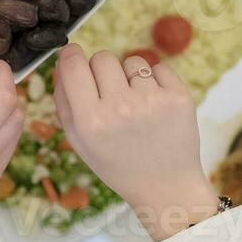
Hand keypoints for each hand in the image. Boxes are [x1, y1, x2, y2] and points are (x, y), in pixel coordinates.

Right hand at [52, 45, 218, 241]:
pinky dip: (156, 81)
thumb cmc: (118, 164)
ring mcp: (152, 101)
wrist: (164, 186)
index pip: (73, 64)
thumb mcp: (80, 141)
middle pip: (102, 57)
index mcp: (90, 121)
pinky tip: (155, 106)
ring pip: (132, 61)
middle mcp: (119, 108)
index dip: (72, 55)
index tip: (75, 55)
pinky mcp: (178, 97)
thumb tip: (63, 61)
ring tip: (136, 105)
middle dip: (102, 70)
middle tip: (110, 94)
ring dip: (130, 77)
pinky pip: (160, 67)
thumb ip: (64, 101)